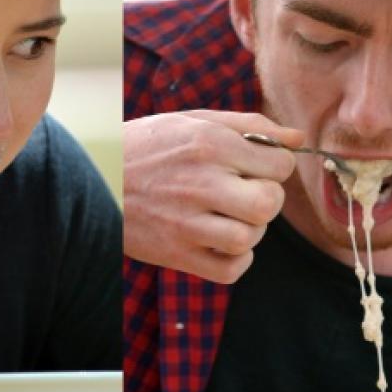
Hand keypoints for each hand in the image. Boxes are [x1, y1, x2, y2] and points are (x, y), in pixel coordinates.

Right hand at [123, 110, 301, 282]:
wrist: (93, 178)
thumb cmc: (151, 146)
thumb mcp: (196, 122)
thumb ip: (251, 126)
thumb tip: (298, 140)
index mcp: (209, 143)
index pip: (280, 165)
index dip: (276, 167)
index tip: (258, 168)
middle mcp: (199, 181)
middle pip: (270, 203)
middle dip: (269, 199)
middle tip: (248, 194)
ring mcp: (185, 222)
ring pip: (250, 237)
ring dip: (251, 230)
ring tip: (231, 216)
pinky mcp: (175, 254)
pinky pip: (231, 269)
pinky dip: (236, 259)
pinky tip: (222, 240)